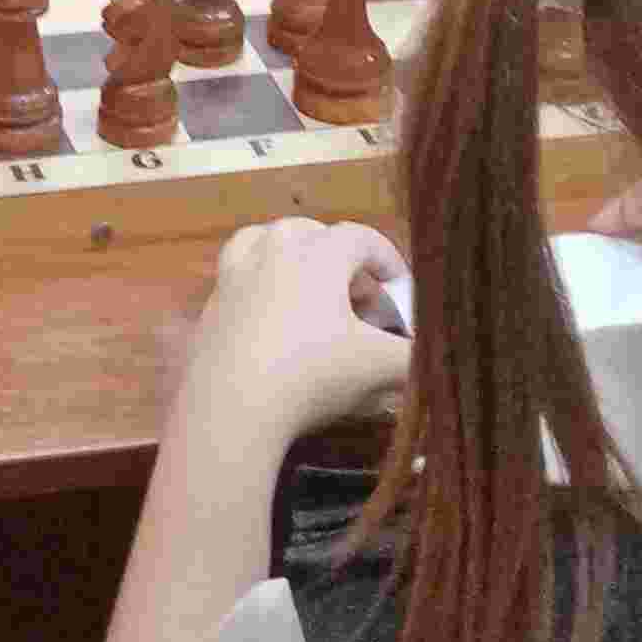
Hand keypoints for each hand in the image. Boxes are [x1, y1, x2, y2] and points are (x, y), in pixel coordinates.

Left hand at [166, 217, 409, 458]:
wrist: (231, 405)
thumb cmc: (312, 373)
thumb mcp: (377, 367)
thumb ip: (413, 358)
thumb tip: (432, 358)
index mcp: (317, 255)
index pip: (361, 237)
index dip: (387, 259)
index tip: (401, 287)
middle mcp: (272, 252)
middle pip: (312, 235)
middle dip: (342, 262)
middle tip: (359, 302)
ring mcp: (234, 277)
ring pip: (263, 243)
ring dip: (291, 259)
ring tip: (307, 288)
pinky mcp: (210, 308)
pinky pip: (238, 282)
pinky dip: (259, 291)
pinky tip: (271, 323)